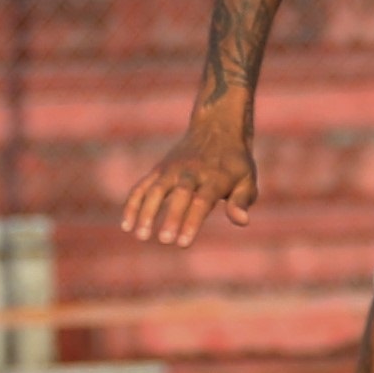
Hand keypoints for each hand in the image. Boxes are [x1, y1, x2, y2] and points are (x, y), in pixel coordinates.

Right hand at [119, 108, 257, 244]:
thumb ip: (242, 200)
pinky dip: (133, 204)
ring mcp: (172, 169)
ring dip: (146, 212)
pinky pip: (142, 187)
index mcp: (215, 177)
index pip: (202, 202)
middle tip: (165, 241)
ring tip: (141, 236)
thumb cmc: (235, 163)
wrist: (217, 128)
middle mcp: (192, 172)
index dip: (192, 222)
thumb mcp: (247, 179)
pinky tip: (127, 226)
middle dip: (171, 217)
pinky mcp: (159, 170)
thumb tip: (242, 221)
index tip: (183, 244)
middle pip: (180, 195)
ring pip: (156, 190)